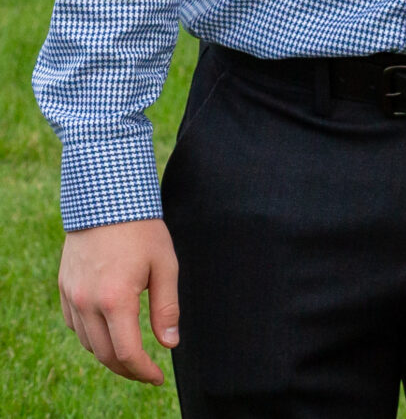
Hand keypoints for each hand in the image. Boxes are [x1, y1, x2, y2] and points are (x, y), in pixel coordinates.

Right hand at [60, 219, 178, 383]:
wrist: (105, 200)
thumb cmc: (142, 231)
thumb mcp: (165, 266)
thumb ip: (166, 308)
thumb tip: (170, 343)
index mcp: (115, 300)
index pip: (127, 353)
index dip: (143, 371)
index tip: (159, 377)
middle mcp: (87, 303)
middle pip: (105, 355)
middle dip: (128, 369)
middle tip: (148, 372)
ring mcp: (72, 296)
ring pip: (87, 343)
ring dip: (109, 355)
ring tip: (132, 355)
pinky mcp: (64, 288)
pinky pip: (75, 326)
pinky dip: (91, 338)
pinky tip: (109, 333)